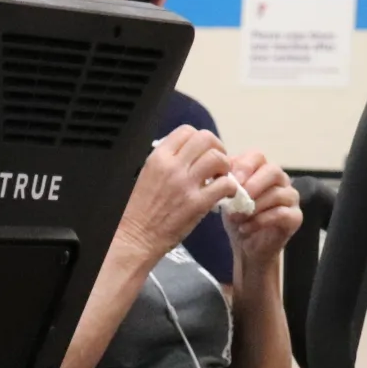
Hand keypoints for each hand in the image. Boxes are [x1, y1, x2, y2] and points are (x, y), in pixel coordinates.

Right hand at [115, 126, 238, 259]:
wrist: (135, 237)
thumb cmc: (139, 210)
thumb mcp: (146, 176)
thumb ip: (166, 163)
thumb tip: (187, 156)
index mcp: (157, 157)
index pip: (186, 131)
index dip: (200, 140)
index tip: (202, 152)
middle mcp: (172, 166)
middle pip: (206, 139)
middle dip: (217, 148)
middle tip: (217, 163)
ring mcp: (185, 184)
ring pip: (218, 158)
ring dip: (226, 166)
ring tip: (221, 178)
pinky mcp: (198, 203)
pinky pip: (226, 184)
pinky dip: (231, 187)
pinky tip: (225, 195)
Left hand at [222, 152, 302, 266]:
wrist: (245, 244)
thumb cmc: (236, 216)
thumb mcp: (225, 197)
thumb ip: (223, 181)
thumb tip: (215, 172)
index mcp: (261, 169)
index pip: (256, 156)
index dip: (244, 166)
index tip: (230, 180)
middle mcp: (280, 180)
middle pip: (273, 170)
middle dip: (253, 184)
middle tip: (236, 197)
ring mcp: (290, 197)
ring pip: (277, 193)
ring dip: (253, 206)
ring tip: (235, 218)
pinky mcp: (295, 216)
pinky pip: (281, 213)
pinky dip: (260, 221)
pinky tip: (245, 228)